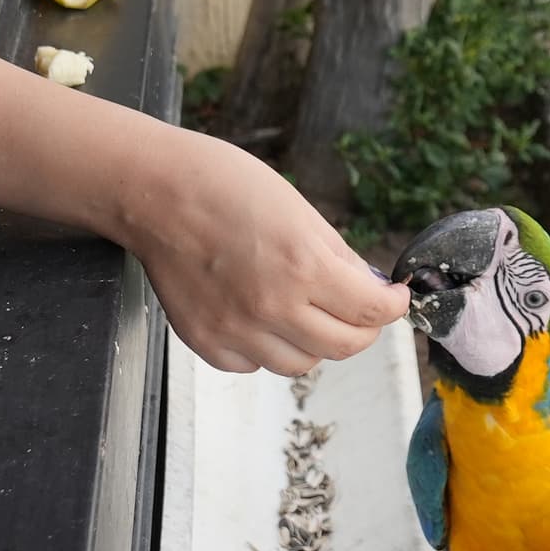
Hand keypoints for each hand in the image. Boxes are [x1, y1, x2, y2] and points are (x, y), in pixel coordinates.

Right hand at [113, 125, 406, 375]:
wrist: (154, 192)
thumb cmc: (225, 185)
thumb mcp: (299, 210)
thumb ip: (337, 257)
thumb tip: (368, 288)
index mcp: (303, 268)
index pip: (371, 312)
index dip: (393, 306)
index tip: (395, 298)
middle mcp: (272, 308)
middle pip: (343, 348)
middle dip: (362, 329)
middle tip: (360, 311)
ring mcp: (236, 331)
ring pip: (300, 363)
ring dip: (314, 342)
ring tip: (305, 310)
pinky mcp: (206, 342)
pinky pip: (253, 365)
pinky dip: (266, 348)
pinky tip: (261, 317)